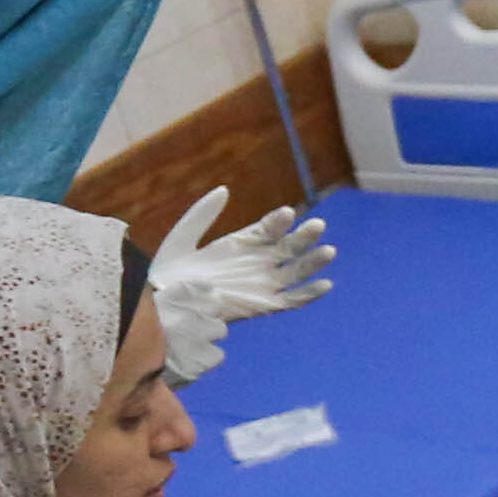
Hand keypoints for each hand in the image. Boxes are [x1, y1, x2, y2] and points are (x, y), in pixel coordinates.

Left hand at [150, 188, 336, 385]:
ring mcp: (263, 284)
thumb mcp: (184, 237)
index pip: (269, 228)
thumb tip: (224, 190)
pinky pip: (293, 300)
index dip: (279, 221)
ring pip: (296, 271)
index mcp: (242, 243)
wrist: (168, 306)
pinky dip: (310, 294)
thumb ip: (202, 214)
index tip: (287, 213)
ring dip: (314, 261)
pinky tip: (326, 283)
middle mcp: (257, 262)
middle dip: (304, 236)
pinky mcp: (264, 305)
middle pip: (288, 247)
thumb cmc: (172, 273)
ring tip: (328, 250)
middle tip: (317, 225)